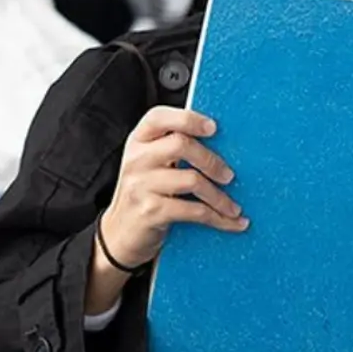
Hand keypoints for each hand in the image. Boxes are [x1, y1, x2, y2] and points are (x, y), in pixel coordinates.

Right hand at [85, 107, 244, 314]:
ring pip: (192, 179)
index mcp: (139, 141)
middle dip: (211, 160)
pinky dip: (218, 218)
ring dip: (219, 196)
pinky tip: (231, 221)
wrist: (120, 234)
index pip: (159, 117)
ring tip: (233, 205)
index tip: (213, 128)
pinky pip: (194, 210)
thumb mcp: (150, 165)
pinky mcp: (150, 211)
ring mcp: (141, 185)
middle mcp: (137, 159)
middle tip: (228, 176)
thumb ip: (172, 148)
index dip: (188, 118)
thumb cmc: (144, 194)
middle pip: (181, 145)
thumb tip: (220, 143)